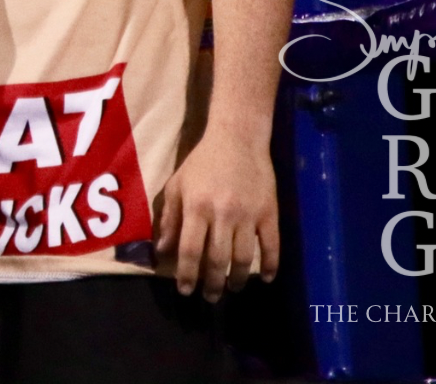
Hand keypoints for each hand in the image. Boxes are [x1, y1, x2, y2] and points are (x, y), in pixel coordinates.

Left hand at [153, 133, 278, 301]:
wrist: (238, 138)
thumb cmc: (202, 162)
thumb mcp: (177, 185)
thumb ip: (169, 218)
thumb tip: (162, 250)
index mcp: (197, 207)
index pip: (190, 250)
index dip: (187, 274)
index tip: (186, 291)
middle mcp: (222, 214)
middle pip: (217, 260)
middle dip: (212, 284)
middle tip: (210, 297)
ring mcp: (248, 215)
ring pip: (244, 258)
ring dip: (238, 279)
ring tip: (232, 288)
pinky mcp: (270, 212)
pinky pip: (272, 245)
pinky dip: (271, 265)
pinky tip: (267, 278)